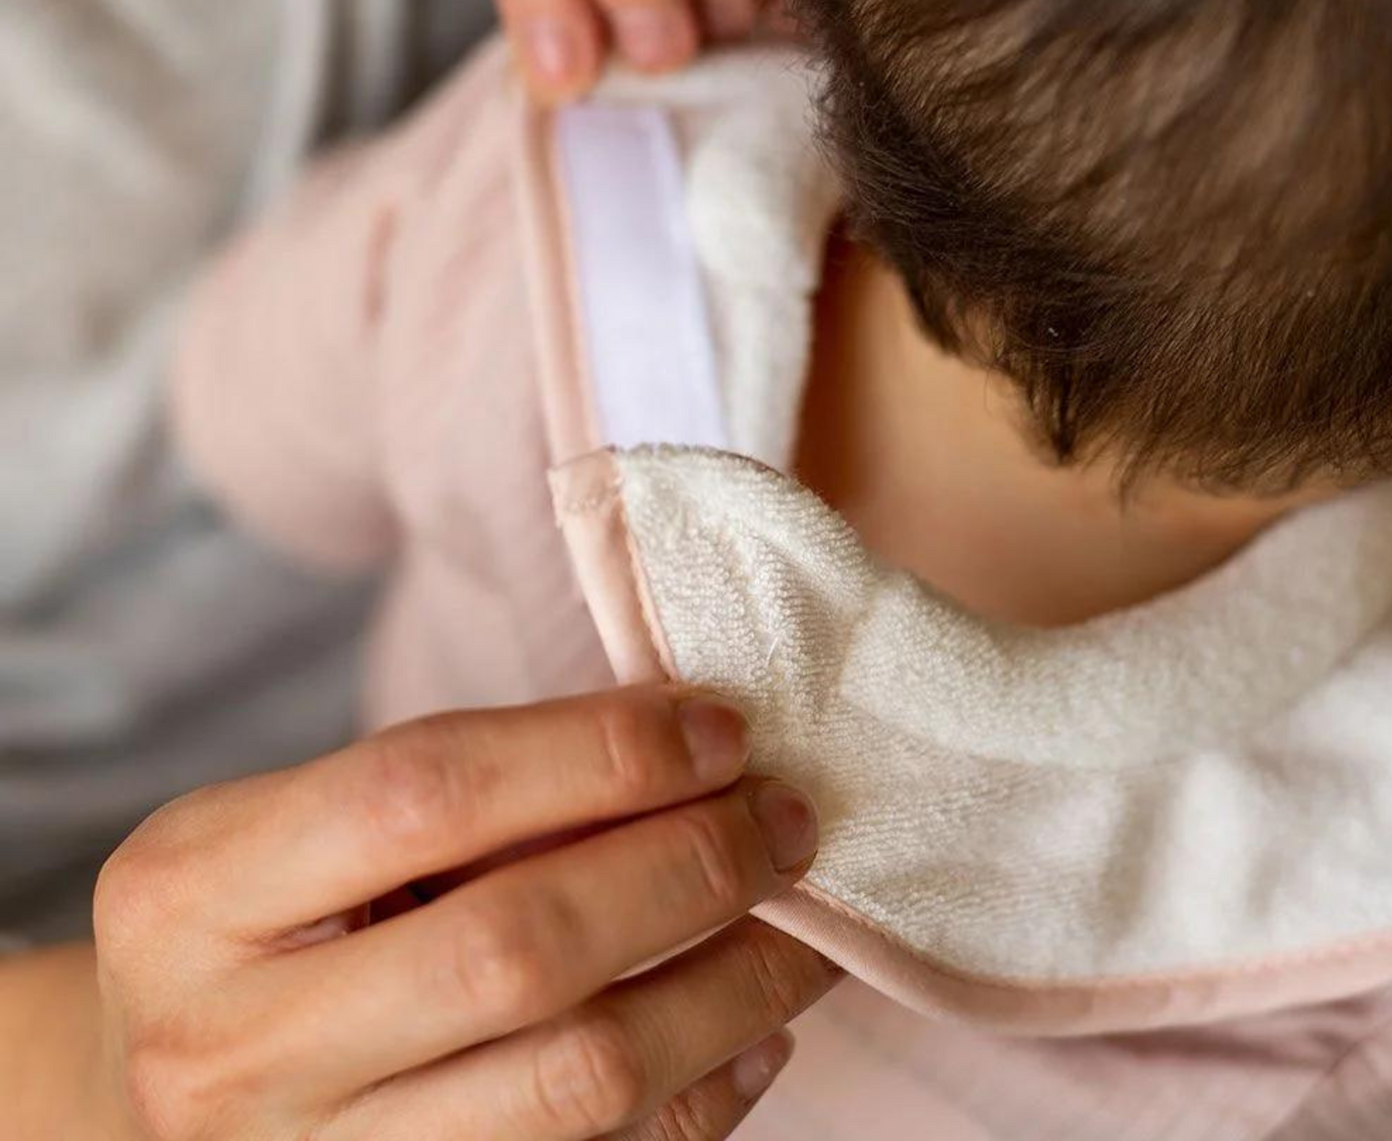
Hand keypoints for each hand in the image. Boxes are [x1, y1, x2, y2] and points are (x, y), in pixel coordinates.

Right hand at [89, 685, 830, 1138]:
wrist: (148, 1101)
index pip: (424, 792)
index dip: (597, 752)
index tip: (721, 729)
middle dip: (686, 870)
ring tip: (803, 923)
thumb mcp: (301, 826)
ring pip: (574, 1084)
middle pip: (514, 948)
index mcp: (192, 892)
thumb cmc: (252, 927)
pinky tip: (754, 1034)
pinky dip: (699, 1097)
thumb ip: (461, 791)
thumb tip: (684, 746)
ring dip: (727, 988)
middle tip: (786, 821)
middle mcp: (228, 1049)